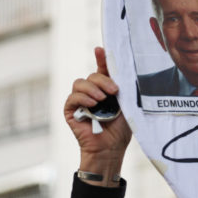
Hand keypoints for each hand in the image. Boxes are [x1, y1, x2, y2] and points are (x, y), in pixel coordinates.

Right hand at [64, 47, 131, 184]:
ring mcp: (80, 101)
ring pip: (80, 83)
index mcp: (106, 88)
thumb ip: (123, 87)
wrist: (111, 148)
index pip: (102, 68)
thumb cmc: (121, 128)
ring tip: (102, 99)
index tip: (100, 49)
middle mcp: (92, 92)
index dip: (101, 58)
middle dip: (103, 80)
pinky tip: (93, 104)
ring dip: (92, 88)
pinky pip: (73, 97)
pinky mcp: (70, 110)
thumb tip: (126, 70)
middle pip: (92, 75)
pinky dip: (83, 98)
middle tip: (114, 91)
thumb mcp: (126, 103)